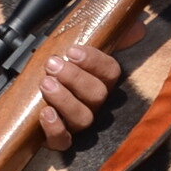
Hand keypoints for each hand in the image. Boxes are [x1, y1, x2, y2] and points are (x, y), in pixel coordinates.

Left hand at [36, 11, 147, 150]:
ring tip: (46, 83)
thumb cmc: (60, 66)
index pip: (110, 72)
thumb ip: (111, 34)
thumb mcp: (83, 45)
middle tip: (53, 64)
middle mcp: (94, 104)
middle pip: (97, 95)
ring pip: (83, 118)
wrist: (31, 90)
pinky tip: (45, 113)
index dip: (94, 61)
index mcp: (102, 80)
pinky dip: (55, 129)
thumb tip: (138, 28)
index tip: (72, 51)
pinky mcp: (59, 139)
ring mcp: (78, 124)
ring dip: (65, 100)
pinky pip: (63, 142)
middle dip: (75, 78)